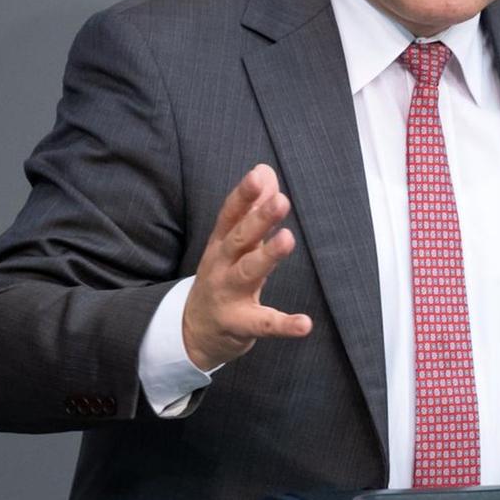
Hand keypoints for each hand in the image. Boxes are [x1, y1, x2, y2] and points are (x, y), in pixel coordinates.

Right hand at [181, 164, 312, 370]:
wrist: (194, 330)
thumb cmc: (222, 277)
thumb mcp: (233, 242)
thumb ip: (252, 208)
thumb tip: (265, 170)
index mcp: (221, 244)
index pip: (231, 215)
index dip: (244, 195)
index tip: (258, 176)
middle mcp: (221, 266)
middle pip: (239, 239)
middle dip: (258, 219)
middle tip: (281, 201)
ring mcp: (228, 295)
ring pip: (248, 273)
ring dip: (268, 256)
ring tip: (288, 240)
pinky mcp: (240, 324)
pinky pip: (264, 324)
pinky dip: (284, 325)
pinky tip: (305, 324)